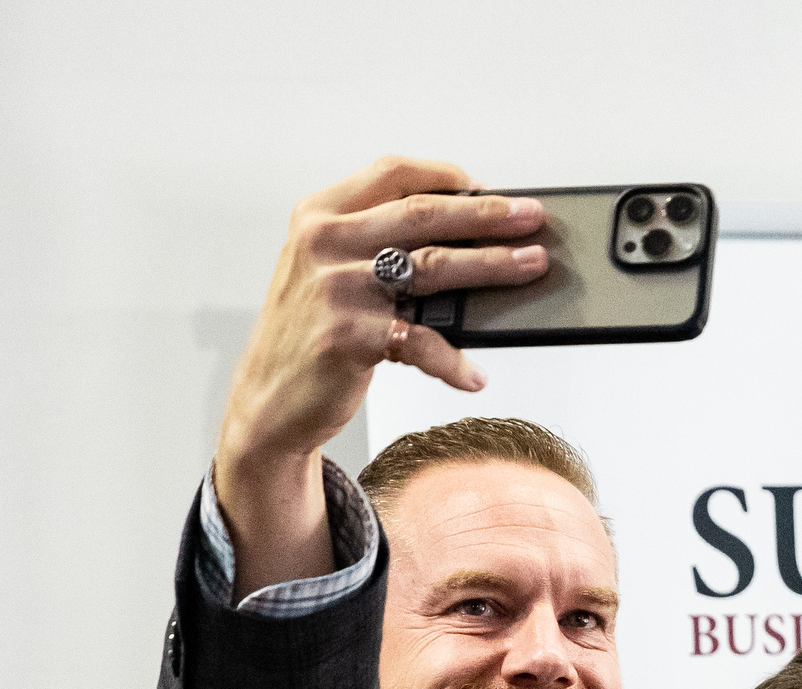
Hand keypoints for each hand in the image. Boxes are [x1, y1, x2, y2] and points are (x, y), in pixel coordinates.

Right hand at [211, 158, 547, 593]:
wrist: (268, 400)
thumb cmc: (311, 333)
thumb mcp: (328, 273)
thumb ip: (376, 245)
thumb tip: (466, 237)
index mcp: (320, 215)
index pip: (392, 175)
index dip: (446, 177)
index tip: (489, 188)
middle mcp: (324, 243)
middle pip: (423, 216)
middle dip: (487, 215)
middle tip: (532, 219)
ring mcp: (335, 289)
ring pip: (432, 267)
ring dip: (491, 267)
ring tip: (531, 267)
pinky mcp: (347, 337)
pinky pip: (419, 341)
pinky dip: (452, 361)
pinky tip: (475, 375)